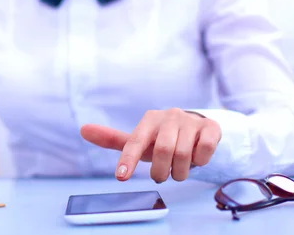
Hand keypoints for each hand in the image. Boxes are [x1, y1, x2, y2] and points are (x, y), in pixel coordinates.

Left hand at [80, 108, 220, 182]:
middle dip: (160, 171)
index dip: (127, 160)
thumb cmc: (162, 138)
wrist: (198, 129)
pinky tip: (196, 159)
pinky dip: (200, 162)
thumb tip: (82, 130)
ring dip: (180, 172)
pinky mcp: (211, 127)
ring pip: (184, 155)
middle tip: (161, 176)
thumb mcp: (140, 141)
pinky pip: (204, 151)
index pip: (134, 141)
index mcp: (149, 119)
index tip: (121, 178)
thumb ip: (113, 139)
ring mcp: (190, 121)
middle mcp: (169, 116)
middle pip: (163, 151)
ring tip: (178, 170)